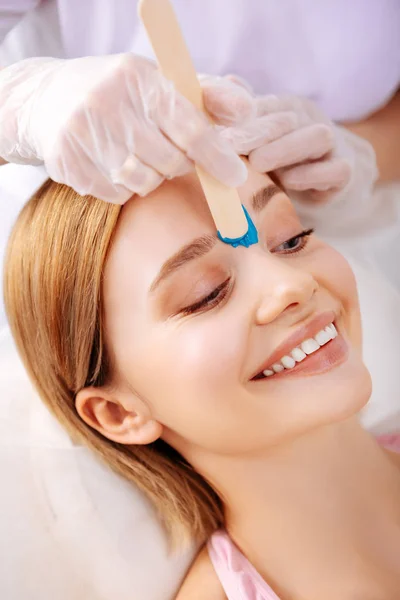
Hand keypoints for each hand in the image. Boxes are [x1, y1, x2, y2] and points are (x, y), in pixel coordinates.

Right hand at [0, 54, 254, 202]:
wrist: (48, 100)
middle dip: (179, 163)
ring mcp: (83, 136)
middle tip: (168, 149)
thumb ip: (207, 95)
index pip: (189, 125)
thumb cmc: (120, 92)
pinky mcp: (68, 165)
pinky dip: (125, 186)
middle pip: (170, 162)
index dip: (217, 155)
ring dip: (151, 176)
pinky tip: (112, 162)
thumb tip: (246, 110)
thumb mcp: (160, 81)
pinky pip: (118, 195)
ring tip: (137, 152)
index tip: (236, 176)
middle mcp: (107, 103)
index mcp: (137, 77)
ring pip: (144, 183)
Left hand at [218, 85, 369, 204]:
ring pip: (317, 136)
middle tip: (229, 147)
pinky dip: (312, 174)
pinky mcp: (345, 172)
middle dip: (256, 132)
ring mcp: (332, 146)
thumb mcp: (260, 142)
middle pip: (288, 118)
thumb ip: (240, 121)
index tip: (213, 133)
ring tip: (257, 163)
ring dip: (285, 148)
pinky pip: (336, 169)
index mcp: (288, 110)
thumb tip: (222, 86)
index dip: (240, 116)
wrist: (332, 180)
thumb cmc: (285, 160)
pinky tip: (289, 181)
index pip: (266, 105)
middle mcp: (311, 121)